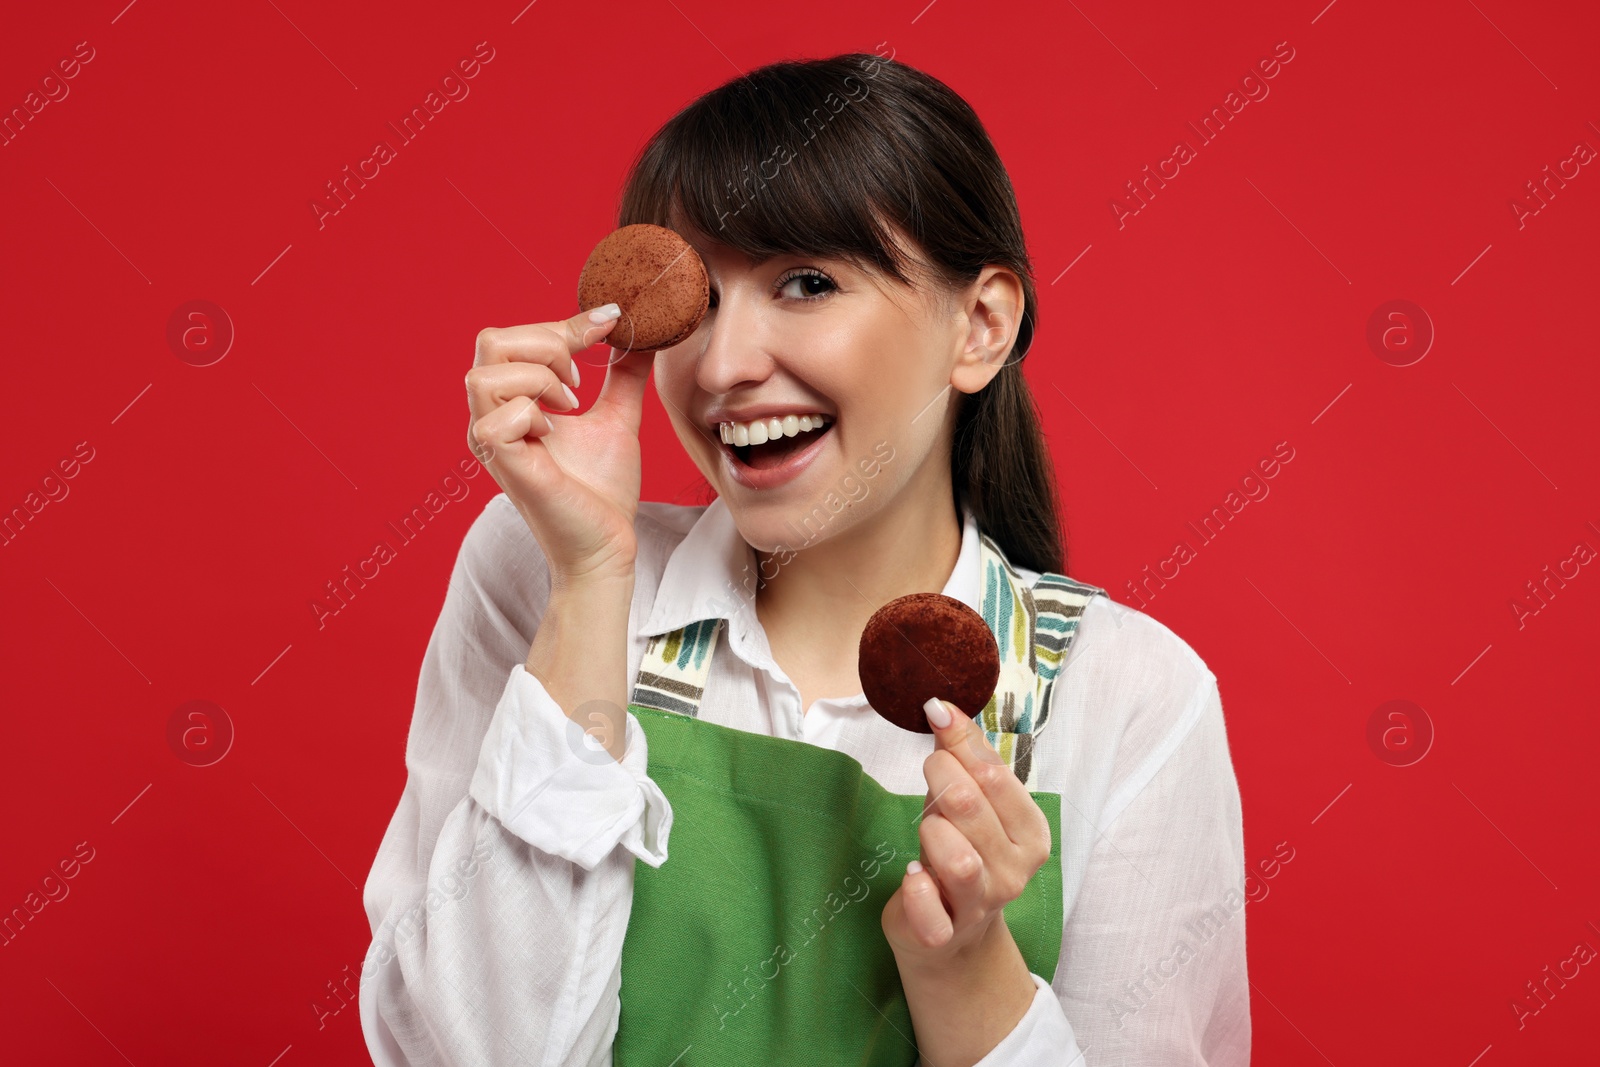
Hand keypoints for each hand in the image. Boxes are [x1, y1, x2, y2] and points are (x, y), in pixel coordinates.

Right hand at [467, 307, 653, 585]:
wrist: (607, 542)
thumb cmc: (603, 489)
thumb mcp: (617, 416)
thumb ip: (623, 373)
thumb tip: (642, 334)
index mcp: (511, 402)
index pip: (514, 338)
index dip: (562, 324)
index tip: (609, 322)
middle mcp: (490, 417)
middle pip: (491, 342)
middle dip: (547, 345)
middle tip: (581, 380)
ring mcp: (490, 442)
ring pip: (485, 375)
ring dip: (540, 380)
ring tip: (571, 407)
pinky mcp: (501, 464)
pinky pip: (497, 418)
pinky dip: (532, 415)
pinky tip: (554, 434)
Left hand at [881, 698, 1052, 969]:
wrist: (950, 935)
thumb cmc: (961, 851)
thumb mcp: (968, 799)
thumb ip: (961, 754)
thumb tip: (941, 707)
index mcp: (1031, 834)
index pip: (995, 775)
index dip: (959, 745)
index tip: (937, 720)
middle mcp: (1013, 872)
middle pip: (969, 805)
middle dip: (939, 780)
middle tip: (930, 776)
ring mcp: (981, 906)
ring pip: (956, 857)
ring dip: (930, 831)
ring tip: (928, 832)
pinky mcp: (943, 933)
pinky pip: (928, 907)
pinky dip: (916, 887)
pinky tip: (914, 875)